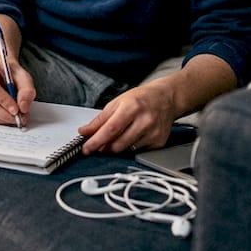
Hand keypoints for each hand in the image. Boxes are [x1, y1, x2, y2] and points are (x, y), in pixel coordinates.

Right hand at [0, 15, 32, 125]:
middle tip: (20, 120)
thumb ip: (28, 89)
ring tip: (17, 120)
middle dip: (5, 114)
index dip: (3, 100)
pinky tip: (6, 118)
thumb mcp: (24, 75)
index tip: (17, 110)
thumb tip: (25, 106)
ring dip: (2, 119)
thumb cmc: (11, 71)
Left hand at [78, 54, 237, 153]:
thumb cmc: (141, 99)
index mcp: (132, 108)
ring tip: (113, 139)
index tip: (86, 148)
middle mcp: (144, 121)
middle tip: (96, 146)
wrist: (166, 98)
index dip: (96, 141)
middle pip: (118, 144)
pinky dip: (129, 147)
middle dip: (103, 148)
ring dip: (115, 148)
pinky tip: (131, 137)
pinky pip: (137, 151)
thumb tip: (84, 132)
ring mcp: (153, 133)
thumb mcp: (117, 103)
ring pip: (127, 150)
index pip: (110, 129)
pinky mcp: (159, 142)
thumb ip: (100, 119)